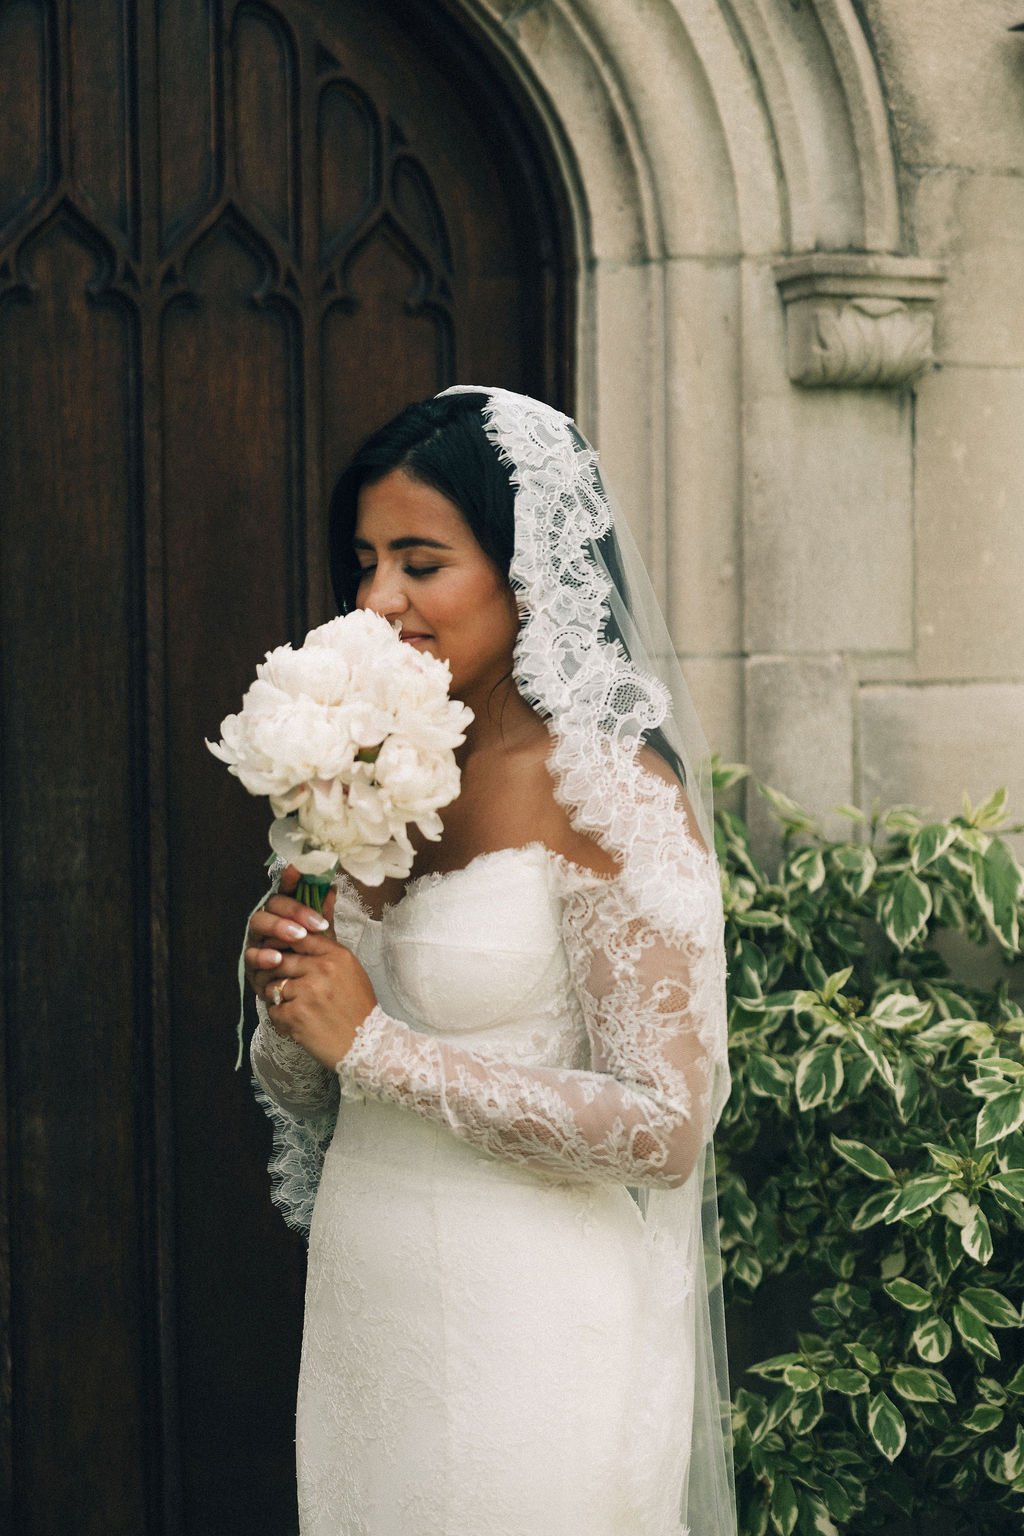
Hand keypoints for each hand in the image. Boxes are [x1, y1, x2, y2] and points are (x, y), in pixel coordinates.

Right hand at [244, 863, 335, 983]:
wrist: (308, 996)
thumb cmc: (313, 961)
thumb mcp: (322, 938)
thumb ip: (323, 914)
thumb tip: (331, 887)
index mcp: (286, 913)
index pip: (286, 891)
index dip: (290, 879)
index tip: (297, 871)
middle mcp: (269, 922)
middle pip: (271, 905)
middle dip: (292, 910)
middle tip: (312, 920)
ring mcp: (257, 941)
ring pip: (258, 924)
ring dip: (278, 927)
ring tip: (298, 936)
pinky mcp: (251, 964)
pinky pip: (252, 955)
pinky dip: (264, 956)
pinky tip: (277, 958)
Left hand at [246, 864, 377, 1070]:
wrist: (369, 1046)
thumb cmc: (357, 1007)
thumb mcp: (349, 968)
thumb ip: (327, 942)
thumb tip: (323, 896)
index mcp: (336, 955)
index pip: (297, 936)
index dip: (284, 944)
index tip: (282, 954)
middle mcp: (322, 969)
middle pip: (279, 959)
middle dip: (277, 975)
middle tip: (286, 988)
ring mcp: (308, 992)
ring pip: (272, 985)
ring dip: (278, 998)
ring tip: (296, 1008)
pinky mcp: (296, 1015)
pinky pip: (273, 1010)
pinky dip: (281, 1020)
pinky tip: (299, 1026)